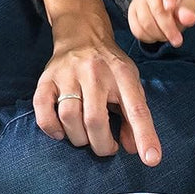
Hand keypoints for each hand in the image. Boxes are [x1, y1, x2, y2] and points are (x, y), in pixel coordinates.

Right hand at [33, 25, 161, 167]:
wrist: (82, 34)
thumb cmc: (110, 67)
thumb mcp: (130, 84)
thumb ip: (133, 117)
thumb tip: (133, 149)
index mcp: (123, 75)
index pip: (136, 109)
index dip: (144, 136)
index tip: (151, 159)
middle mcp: (95, 73)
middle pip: (95, 120)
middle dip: (102, 144)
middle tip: (107, 146)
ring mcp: (68, 75)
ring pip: (69, 117)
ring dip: (79, 138)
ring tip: (86, 137)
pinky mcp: (46, 79)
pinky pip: (43, 111)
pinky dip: (51, 128)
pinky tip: (61, 132)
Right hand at [128, 0, 194, 46]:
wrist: (166, 2)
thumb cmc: (179, 3)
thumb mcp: (188, 5)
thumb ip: (187, 12)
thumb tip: (190, 19)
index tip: (170, 7)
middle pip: (157, 11)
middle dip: (168, 28)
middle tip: (178, 41)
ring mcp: (138, 2)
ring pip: (145, 23)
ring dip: (159, 35)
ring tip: (169, 37)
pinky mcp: (132, 14)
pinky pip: (137, 30)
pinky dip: (149, 38)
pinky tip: (158, 36)